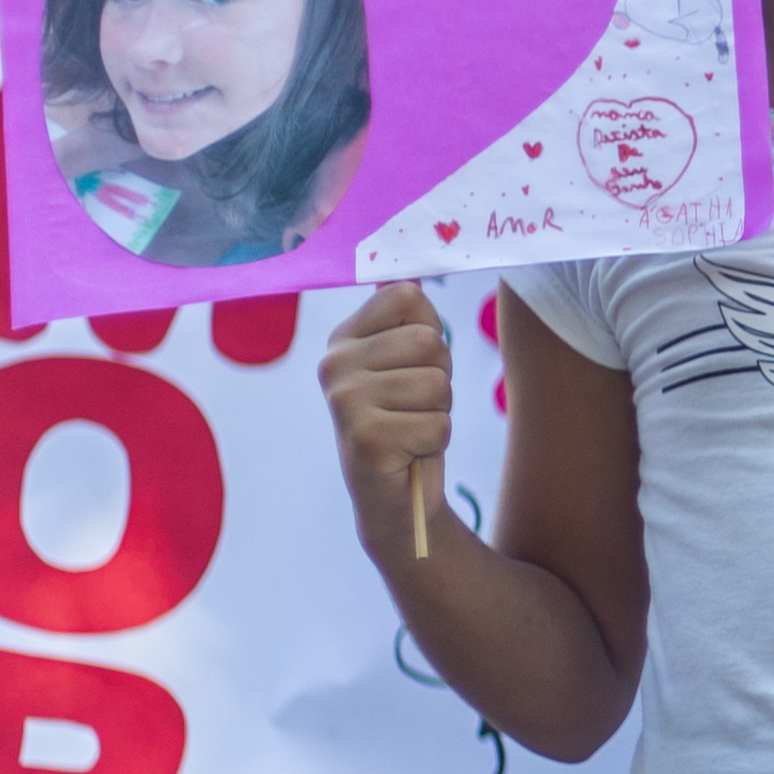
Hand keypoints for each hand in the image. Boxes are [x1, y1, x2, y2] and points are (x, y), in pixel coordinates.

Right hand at [320, 282, 456, 551]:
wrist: (397, 498)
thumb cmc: (410, 421)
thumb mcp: (412, 362)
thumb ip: (413, 318)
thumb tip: (412, 275)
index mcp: (343, 338)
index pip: (407, 296)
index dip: (430, 333)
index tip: (411, 367)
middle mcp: (334, 363)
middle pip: (430, 341)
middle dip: (439, 378)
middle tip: (414, 407)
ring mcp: (344, 400)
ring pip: (437, 384)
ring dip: (438, 412)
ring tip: (411, 428)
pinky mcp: (365, 438)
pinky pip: (438, 423)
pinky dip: (435, 442)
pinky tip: (409, 452)